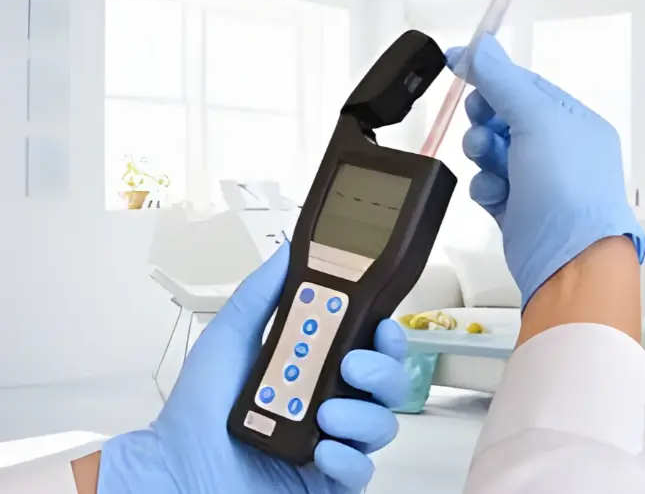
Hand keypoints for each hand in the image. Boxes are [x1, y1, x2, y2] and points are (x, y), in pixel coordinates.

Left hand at [97, 243, 408, 493]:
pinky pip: (361, 471)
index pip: (370, 346)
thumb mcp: (228, 338)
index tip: (382, 325)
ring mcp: (333, 442)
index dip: (386, 336)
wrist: (177, 468)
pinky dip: (348, 460)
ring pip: (381, 426)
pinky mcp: (328, 480)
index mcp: (316, 367)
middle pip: (388, 384)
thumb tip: (287, 252)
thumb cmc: (197, 409)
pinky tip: (323, 451)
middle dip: (383, 371)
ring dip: (362, 416)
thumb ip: (261, 294)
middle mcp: (331, 401)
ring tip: (325, 415)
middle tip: (353, 366)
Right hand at [446, 35, 644, 305]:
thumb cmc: (570, 194)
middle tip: (481, 123)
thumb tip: (482, 49)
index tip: (460, 64)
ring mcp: (538, 180)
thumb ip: (503, 82)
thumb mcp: (537, 121)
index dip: (492, 75)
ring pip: (492, 152)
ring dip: (483, 152)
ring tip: (488, 160)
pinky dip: (486, 186)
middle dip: (485, 119)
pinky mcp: (518, 208)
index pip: (526, 85)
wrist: (568, 260)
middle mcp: (558, 150)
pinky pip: (489, 184)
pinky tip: (495, 193)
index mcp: (573, 121)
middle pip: (504, 117)